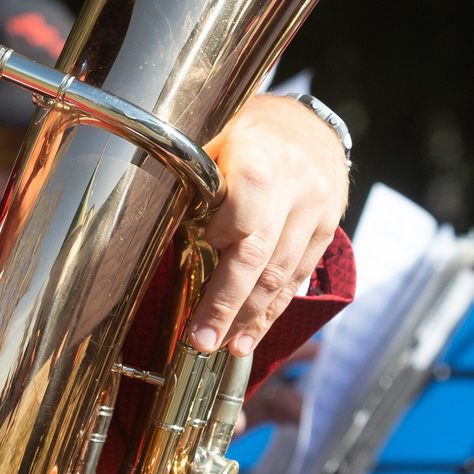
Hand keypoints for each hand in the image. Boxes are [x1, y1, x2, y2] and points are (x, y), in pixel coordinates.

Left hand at [189, 95, 349, 356]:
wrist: (312, 129)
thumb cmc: (250, 132)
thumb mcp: (217, 131)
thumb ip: (194, 170)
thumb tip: (147, 212)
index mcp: (261, 154)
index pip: (245, 205)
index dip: (221, 233)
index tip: (200, 244)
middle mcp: (296, 185)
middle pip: (259, 253)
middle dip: (227, 302)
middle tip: (200, 338)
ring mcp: (316, 213)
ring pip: (280, 275)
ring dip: (247, 317)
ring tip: (218, 344)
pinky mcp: (326, 234)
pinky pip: (296, 281)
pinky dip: (270, 313)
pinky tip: (247, 337)